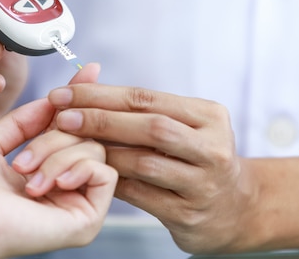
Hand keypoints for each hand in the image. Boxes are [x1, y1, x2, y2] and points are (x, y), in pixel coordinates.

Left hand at [0, 78, 116, 257]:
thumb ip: (28, 117)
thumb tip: (60, 95)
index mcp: (48, 172)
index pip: (77, 131)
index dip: (83, 101)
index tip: (90, 69)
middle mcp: (68, 187)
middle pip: (87, 137)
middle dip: (55, 137)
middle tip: (22, 160)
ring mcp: (80, 204)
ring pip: (96, 152)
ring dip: (57, 156)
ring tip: (26, 178)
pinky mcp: (89, 220)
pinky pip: (106, 174)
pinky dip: (78, 168)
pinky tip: (51, 184)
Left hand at [47, 83, 298, 253]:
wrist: (237, 209)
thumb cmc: (199, 158)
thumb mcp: (185, 125)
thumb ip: (144, 109)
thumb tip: (86, 83)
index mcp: (208, 116)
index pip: (147, 98)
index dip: (102, 95)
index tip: (65, 94)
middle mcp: (211, 147)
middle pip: (150, 126)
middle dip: (100, 119)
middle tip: (62, 117)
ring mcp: (203, 183)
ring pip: (144, 162)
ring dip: (102, 153)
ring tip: (70, 147)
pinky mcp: (190, 215)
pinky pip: (142, 196)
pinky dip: (113, 182)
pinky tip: (91, 175)